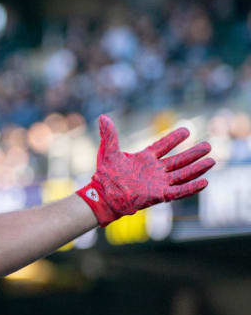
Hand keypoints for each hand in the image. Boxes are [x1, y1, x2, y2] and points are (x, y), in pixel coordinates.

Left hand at [77, 115, 213, 225]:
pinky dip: (191, 187)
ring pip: (182, 174)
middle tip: (208, 145)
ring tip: (211, 160)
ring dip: (197, 169)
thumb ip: (110, 136)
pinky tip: (205, 182)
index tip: (186, 130)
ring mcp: (158, 183)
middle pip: (178, 160)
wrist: (102, 196)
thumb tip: (103, 117)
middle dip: (193, 154)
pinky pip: (179, 191)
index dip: (173, 139)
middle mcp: (155, 171)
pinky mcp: (159, 195)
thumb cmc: (105, 176)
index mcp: (145, 159)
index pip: (163, 146)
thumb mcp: (108, 153)